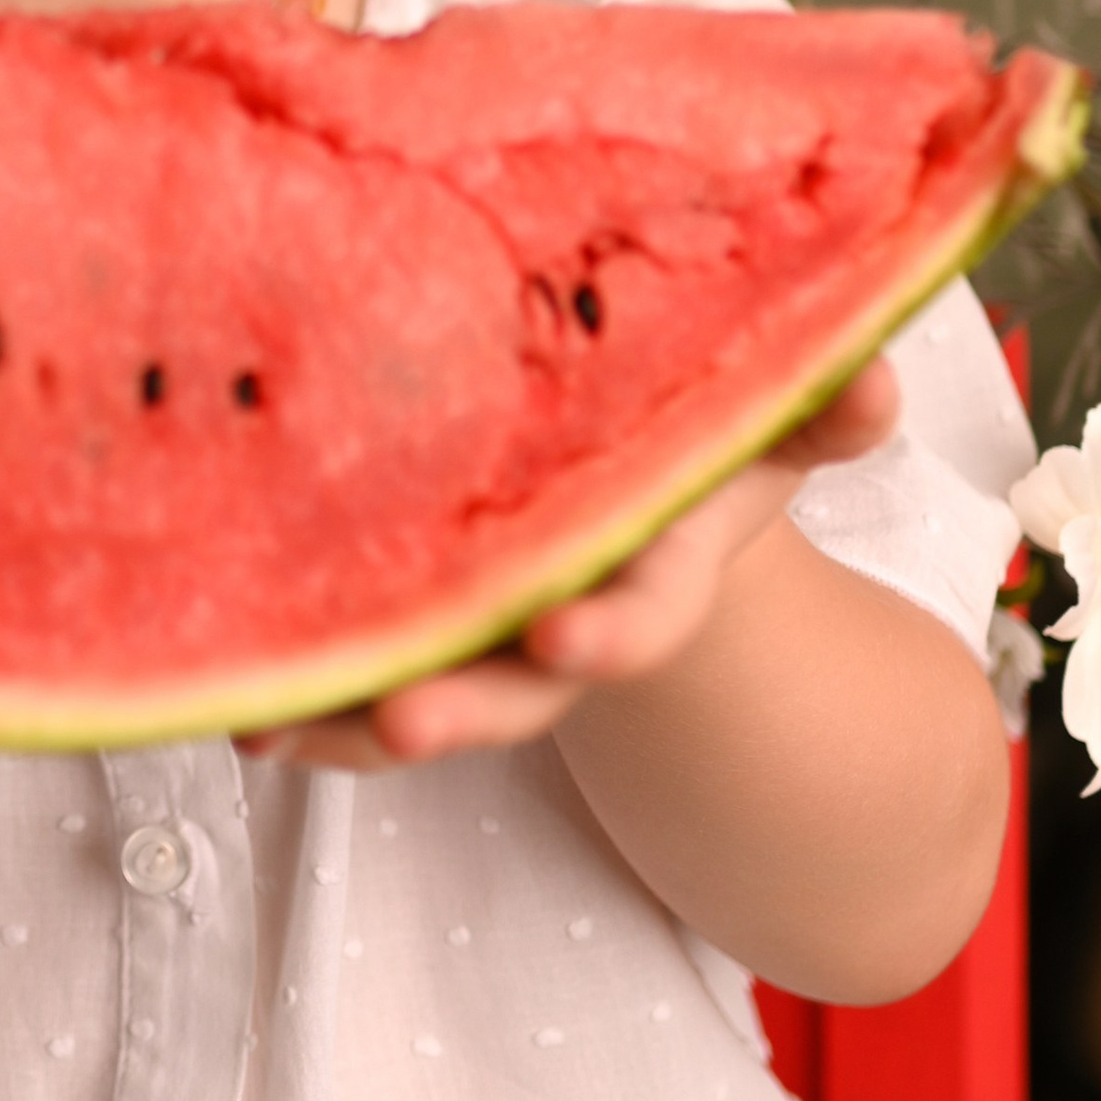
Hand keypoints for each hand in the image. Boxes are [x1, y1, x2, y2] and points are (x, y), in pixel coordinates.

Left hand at [236, 357, 900, 773]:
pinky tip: (230, 704)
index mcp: (653, 569)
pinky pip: (345, 679)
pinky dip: (295, 702)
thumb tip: (870, 377)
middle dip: (462, 708)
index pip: (642, 612)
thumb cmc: (693, 432)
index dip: (609, 630)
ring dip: (347, 721)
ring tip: (265, 723)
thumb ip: (822, 403)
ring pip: (417, 693)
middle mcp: (561, 620)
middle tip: (403, 722)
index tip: (563, 632)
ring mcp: (478, 637)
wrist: (627, 478)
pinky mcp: (401, 629)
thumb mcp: (764, 411)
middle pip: (516, 687)